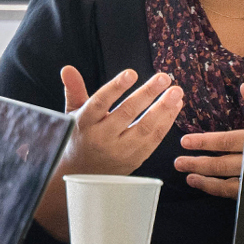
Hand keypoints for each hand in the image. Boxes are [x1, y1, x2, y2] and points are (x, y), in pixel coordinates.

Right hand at [61, 66, 183, 175]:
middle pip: (127, 113)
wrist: (83, 174)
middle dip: (147, 94)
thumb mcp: (73, 114)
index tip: (132, 73)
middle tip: (163, 78)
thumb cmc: (80, 137)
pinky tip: (175, 107)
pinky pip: (153, 140)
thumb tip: (68, 68)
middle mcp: (101, 138)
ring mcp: (119, 151)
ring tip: (176, 92)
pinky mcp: (134, 160)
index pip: (100, 103)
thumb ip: (74, 90)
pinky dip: (166, 123)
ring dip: (163, 109)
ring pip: (144, 128)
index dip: (116, 88)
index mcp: (85, 123)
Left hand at [173, 83, 243, 197]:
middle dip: (198, 162)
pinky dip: (217, 190)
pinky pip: (235, 193)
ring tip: (187, 175)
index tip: (185, 141)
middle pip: (222, 164)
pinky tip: (202, 184)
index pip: (227, 141)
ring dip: (204, 179)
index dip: (205, 142)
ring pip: (226, 181)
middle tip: (178, 162)